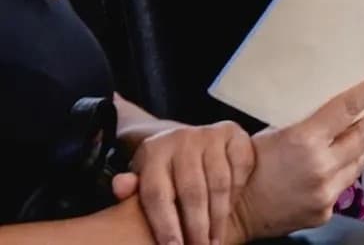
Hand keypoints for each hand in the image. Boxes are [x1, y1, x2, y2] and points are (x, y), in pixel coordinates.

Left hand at [130, 121, 254, 244]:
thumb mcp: (143, 177)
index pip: (158, 194)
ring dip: (219, 217)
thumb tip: (121, 187)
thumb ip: (131, 188)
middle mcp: (181, 139)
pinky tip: (230, 210)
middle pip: (192, 191)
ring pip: (219, 182)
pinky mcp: (232, 132)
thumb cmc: (163, 170)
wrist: (186, 139)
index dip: (166, 225)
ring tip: (215, 240)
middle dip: (197, 227)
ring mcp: (209, 134)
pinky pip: (240, 166)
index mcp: (153, 153)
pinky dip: (237, 190)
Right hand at [225, 79, 363, 244]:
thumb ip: (305, 128)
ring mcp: (326, 192)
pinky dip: (348, 173)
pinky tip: (352, 165)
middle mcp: (321, 166)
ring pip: (357, 165)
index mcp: (305, 140)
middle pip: (359, 139)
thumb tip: (330, 116)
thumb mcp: (273, 135)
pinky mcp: (326, 211)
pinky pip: (343, 187)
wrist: (234, 214)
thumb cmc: (248, 167)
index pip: (344, 111)